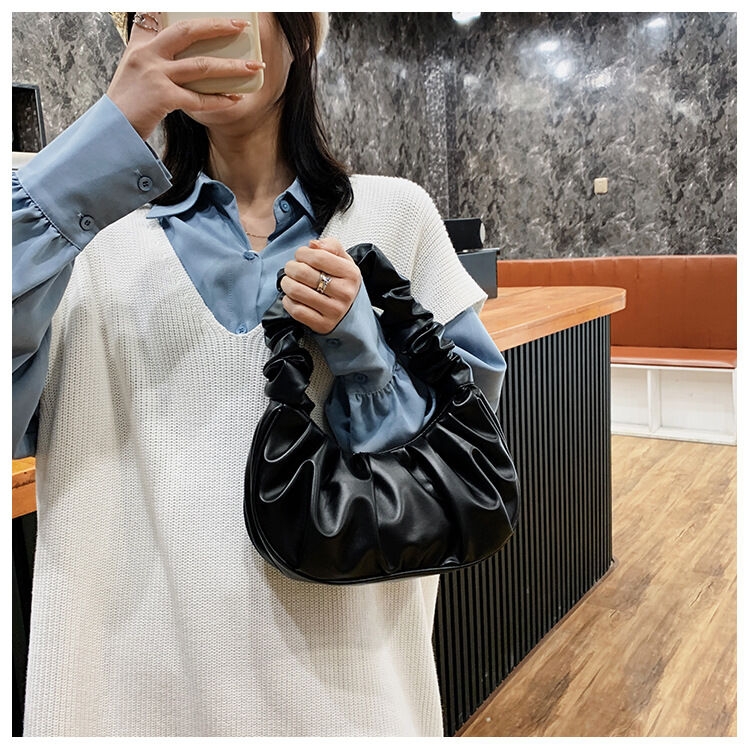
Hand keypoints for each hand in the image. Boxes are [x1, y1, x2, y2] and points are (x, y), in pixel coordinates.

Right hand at [106, 13, 264, 139]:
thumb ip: (153, 54)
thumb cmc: (128, 102)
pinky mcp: (163, 97)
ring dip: (232, 67)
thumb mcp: (134, 69)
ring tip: (254, 66)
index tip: (211, 6)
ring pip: (201, 66)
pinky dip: (219, 100)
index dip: (176, 6)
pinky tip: (235, 99)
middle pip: (188, 31)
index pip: (157, 13)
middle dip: (218, 26)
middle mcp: (148, 54)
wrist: (112, 128)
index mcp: (141, 44)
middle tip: (241, 25)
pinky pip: (198, 99)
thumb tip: (182, 53)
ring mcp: (155, 75)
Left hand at [280, 238, 361, 334]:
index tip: (300, 255)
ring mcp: (334, 311)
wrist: (352, 314)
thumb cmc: (343, 284)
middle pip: (303, 273)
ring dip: (286, 283)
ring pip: (296, 291)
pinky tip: (292, 297)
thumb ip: (331, 246)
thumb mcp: (344, 261)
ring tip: (289, 281)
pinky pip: (296, 310)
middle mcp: (344, 293)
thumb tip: (313, 245)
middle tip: (291, 268)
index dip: (302, 253)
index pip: (318, 257)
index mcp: (350, 274)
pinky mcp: (322, 325)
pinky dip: (288, 301)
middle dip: (291, 267)